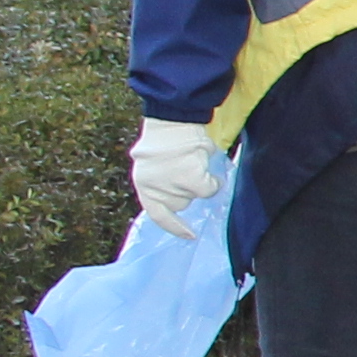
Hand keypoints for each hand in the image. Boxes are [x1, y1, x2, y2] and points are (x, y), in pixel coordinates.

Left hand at [129, 118, 221, 239]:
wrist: (173, 120)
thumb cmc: (166, 139)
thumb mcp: (156, 165)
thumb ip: (164, 182)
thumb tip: (185, 194)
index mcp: (144, 186)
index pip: (158, 215)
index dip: (175, 226)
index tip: (190, 235)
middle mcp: (155, 189)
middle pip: (180, 204)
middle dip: (186, 191)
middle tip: (188, 171)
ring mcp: (173, 186)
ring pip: (196, 196)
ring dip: (199, 183)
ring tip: (195, 164)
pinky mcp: (191, 179)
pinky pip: (208, 189)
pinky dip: (213, 182)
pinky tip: (210, 169)